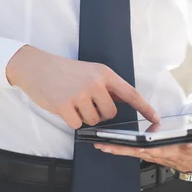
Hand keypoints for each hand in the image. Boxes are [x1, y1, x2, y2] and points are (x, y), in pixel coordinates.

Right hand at [6, 45, 159, 129]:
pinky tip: (63, 106)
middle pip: (110, 114)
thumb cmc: (63, 71)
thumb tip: (124, 101)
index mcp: (103, 73)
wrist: (36, 67)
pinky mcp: (65, 106)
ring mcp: (80, 94)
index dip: (144, 107)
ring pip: (93, 121)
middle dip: (99, 113)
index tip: (155, 117)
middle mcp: (95, 82)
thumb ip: (107, 86)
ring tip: (71, 100)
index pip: (130, 92)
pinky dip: (70, 119)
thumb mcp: (89, 71)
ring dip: (83, 116)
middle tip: (84, 101)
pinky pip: (77, 125)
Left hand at [94, 137, 191, 172]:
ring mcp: (156, 155)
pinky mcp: (149, 152)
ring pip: (134, 152)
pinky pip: (131, 150)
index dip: (154, 144)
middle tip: (108, 143)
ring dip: (117, 148)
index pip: (167, 148)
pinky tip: (103, 144)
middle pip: (145, 150)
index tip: (141, 141)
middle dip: (126, 147)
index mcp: (182, 149)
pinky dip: (118, 148)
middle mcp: (166, 155)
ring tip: (99, 143)